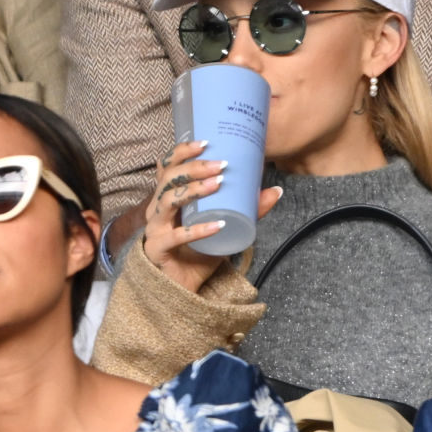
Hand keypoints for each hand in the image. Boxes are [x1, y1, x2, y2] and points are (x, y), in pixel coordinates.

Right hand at [142, 141, 281, 292]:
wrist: (181, 288)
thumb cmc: (197, 253)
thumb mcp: (224, 227)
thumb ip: (247, 211)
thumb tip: (276, 191)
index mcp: (167, 197)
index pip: (168, 166)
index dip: (182, 151)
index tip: (207, 143)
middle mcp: (157, 209)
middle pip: (168, 179)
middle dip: (194, 168)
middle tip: (221, 165)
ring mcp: (155, 228)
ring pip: (167, 201)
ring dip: (193, 190)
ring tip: (218, 185)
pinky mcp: (158, 248)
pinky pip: (176, 236)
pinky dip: (198, 230)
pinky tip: (218, 226)